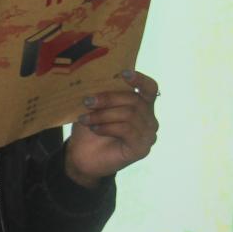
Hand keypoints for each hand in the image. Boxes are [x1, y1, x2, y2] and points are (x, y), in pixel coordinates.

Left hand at [65, 69, 160, 187]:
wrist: (82, 157)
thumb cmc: (90, 129)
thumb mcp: (96, 107)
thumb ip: (103, 93)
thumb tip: (97, 75)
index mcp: (142, 105)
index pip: (150, 88)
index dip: (139, 79)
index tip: (123, 73)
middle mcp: (149, 119)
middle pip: (135, 100)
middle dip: (108, 99)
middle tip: (87, 101)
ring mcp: (148, 135)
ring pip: (129, 115)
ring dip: (104, 115)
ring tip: (85, 119)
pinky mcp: (141, 148)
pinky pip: (127, 130)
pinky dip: (108, 127)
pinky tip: (95, 129)